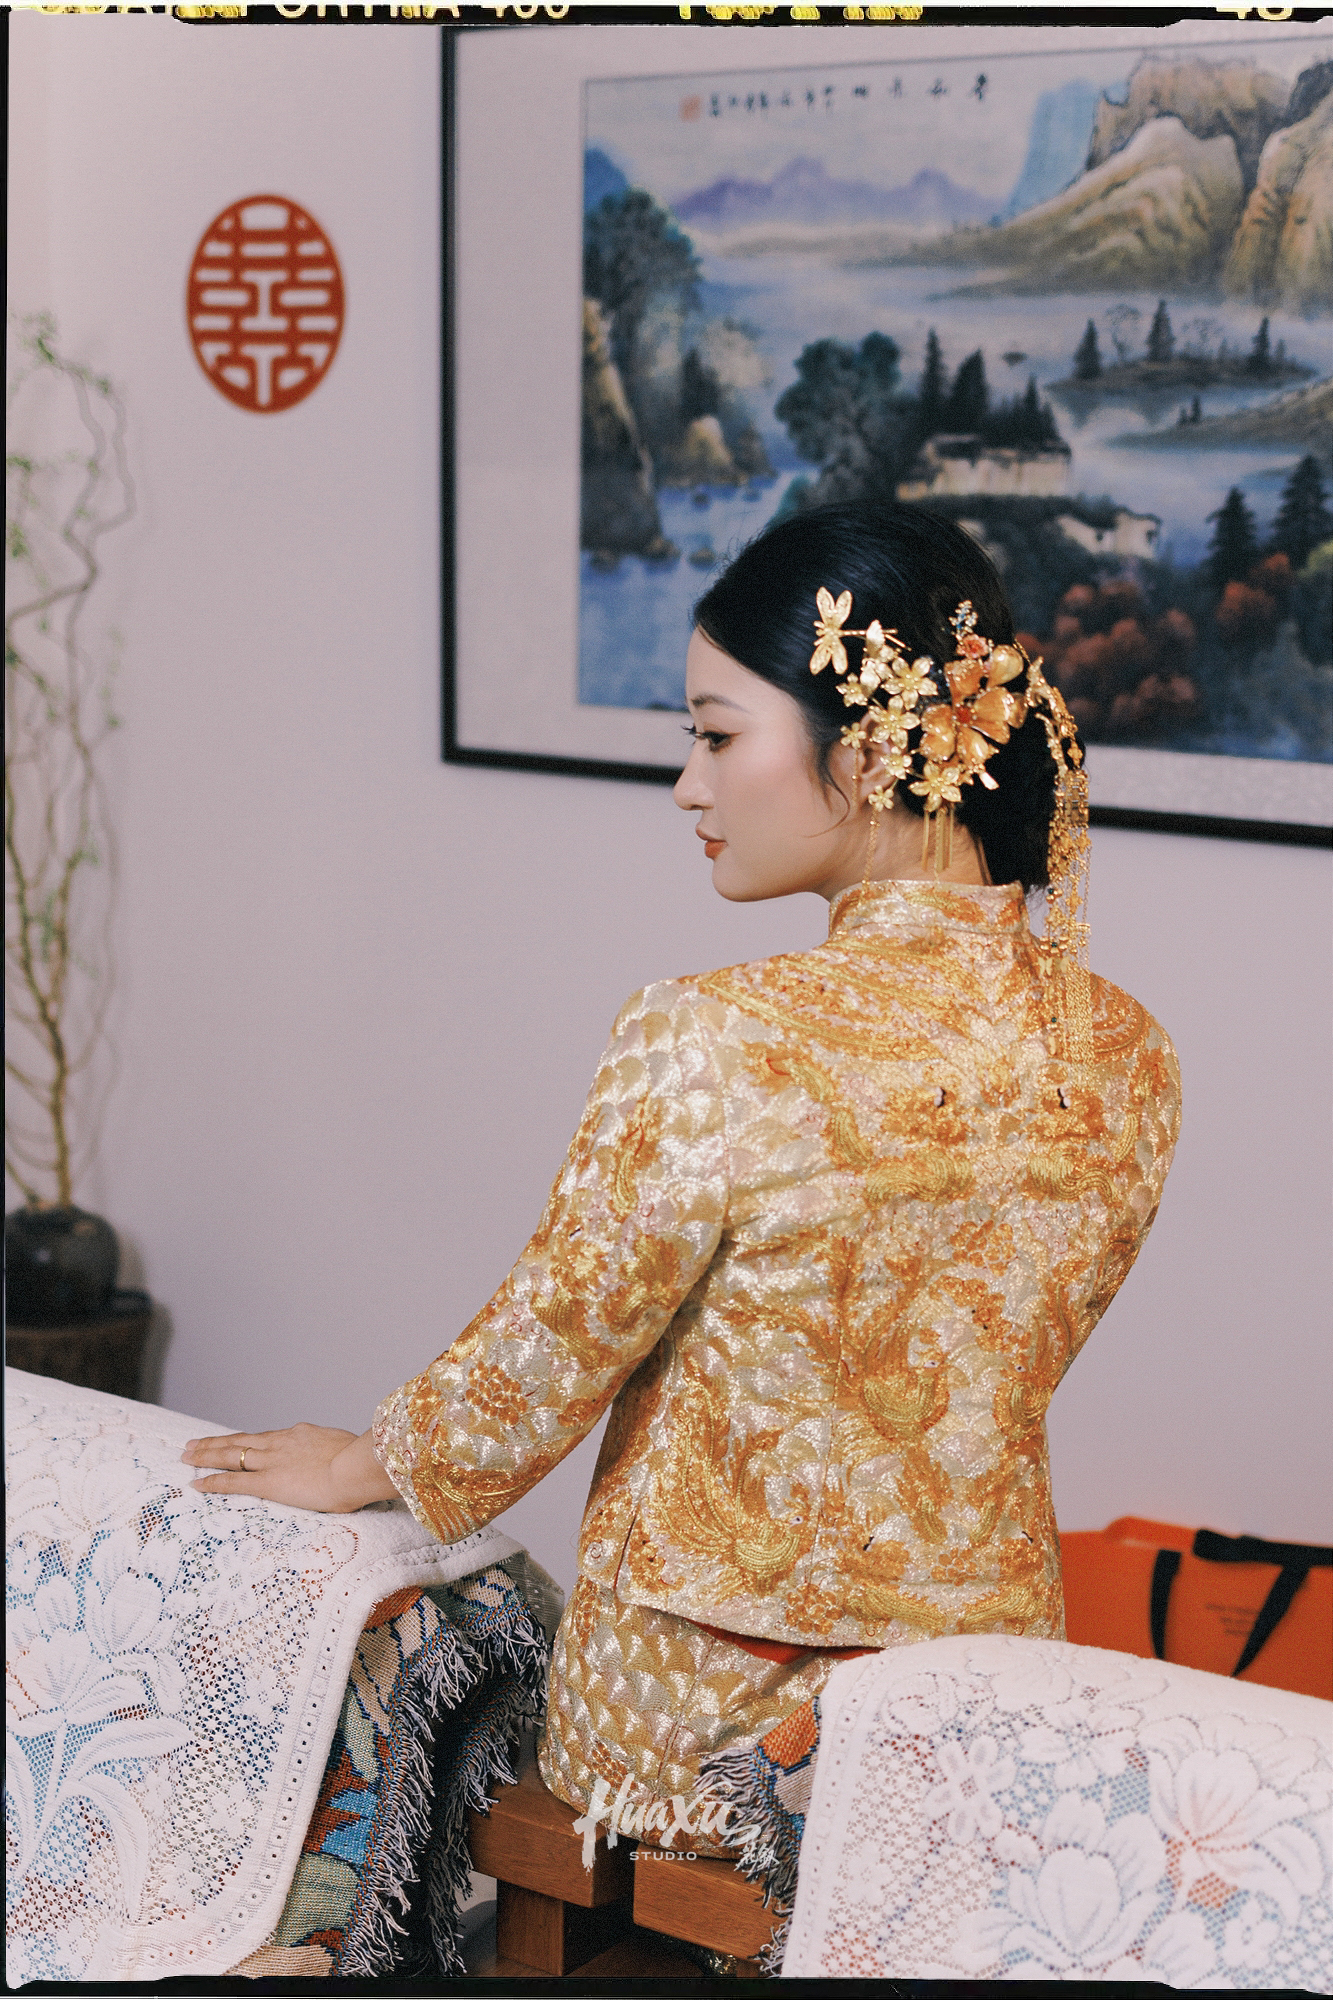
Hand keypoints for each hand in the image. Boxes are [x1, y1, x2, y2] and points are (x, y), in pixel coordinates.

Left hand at [180, 1425, 398, 1512]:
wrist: (358, 1466)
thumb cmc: (363, 1463)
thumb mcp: (350, 1450)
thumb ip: (338, 1454)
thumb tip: (346, 1459)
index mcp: (301, 1435)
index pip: (267, 1438)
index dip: (247, 1441)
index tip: (235, 1441)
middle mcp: (280, 1443)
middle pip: (241, 1440)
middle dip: (216, 1442)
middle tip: (194, 1443)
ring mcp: (272, 1460)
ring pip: (231, 1455)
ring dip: (206, 1455)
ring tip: (187, 1455)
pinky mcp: (268, 1482)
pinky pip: (234, 1481)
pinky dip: (213, 1481)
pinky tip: (197, 1482)